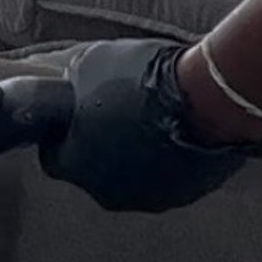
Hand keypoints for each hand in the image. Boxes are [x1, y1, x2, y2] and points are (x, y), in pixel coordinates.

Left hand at [38, 37, 251, 214]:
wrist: (206, 98)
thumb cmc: (144, 81)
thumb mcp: (91, 63)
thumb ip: (71, 83)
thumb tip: (58, 79)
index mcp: (74, 164)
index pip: (55, 157)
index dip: (64, 136)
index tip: (75, 120)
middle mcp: (105, 191)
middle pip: (94, 171)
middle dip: (100, 146)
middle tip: (116, 115)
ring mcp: (145, 198)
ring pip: (131, 178)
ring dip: (134, 156)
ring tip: (149, 122)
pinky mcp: (181, 197)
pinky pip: (164, 179)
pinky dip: (164, 161)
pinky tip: (173, 133)